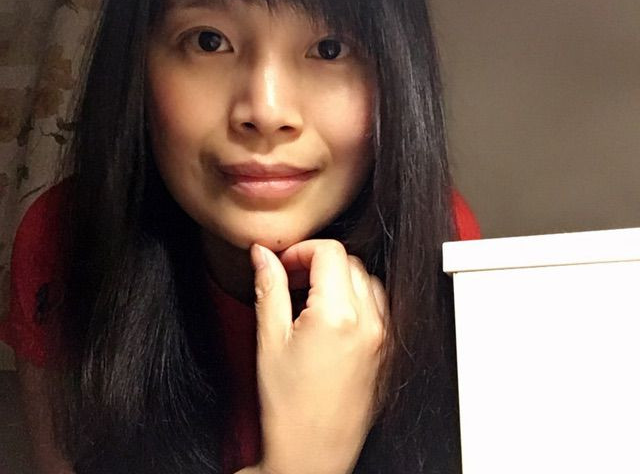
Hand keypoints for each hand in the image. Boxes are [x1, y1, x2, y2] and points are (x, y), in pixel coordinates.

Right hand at [249, 240, 388, 473]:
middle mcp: (368, 321)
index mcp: (337, 314)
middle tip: (291, 279)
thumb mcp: (269, 341)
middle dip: (318, 262)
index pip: (330, 252)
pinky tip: (332, 315)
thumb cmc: (288, 407)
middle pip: (349, 262)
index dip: (301, 251)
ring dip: (340, 277)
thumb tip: (262, 254)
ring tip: (310, 298)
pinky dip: (357, 297)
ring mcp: (381, 336)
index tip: (283, 264)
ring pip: (367, 279)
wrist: (312, 456)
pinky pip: (379, 304)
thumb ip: (268, 288)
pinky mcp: (385, 350)